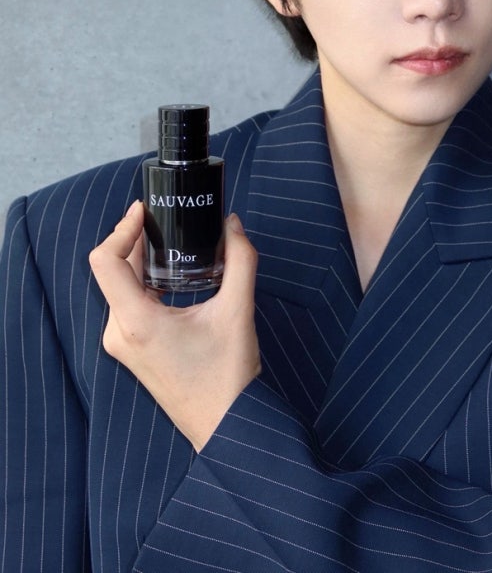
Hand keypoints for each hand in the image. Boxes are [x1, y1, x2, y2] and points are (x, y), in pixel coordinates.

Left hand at [89, 202, 261, 451]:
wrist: (225, 427)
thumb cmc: (227, 377)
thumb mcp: (238, 311)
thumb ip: (240, 260)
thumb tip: (233, 224)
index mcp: (137, 322)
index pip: (105, 262)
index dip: (121, 229)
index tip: (144, 211)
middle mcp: (120, 332)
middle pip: (112, 271)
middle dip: (136, 240)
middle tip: (165, 218)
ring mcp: (123, 344)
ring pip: (120, 287)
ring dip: (140, 261)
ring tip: (171, 241)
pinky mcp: (133, 350)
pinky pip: (128, 304)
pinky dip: (144, 282)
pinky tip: (172, 274)